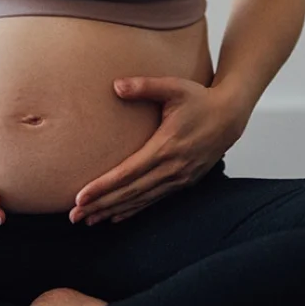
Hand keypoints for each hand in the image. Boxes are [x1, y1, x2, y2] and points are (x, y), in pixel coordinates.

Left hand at [70, 77, 247, 225]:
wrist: (230, 115)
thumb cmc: (200, 99)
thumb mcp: (173, 86)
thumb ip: (144, 86)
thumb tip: (116, 85)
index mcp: (166, 146)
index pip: (128, 172)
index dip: (103, 187)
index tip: (80, 197)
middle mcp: (173, 167)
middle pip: (130, 192)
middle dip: (101, 205)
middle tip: (74, 215)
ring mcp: (179, 177)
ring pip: (141, 199)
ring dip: (113, 210)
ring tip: (88, 219)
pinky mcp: (184, 181)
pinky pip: (154, 200)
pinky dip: (134, 209)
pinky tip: (116, 216)